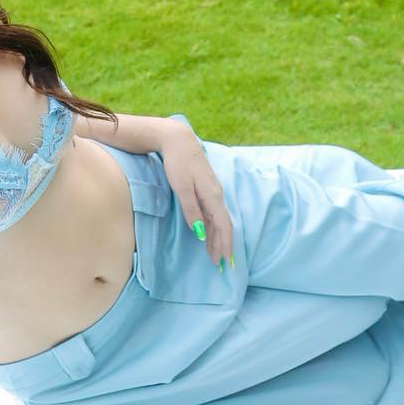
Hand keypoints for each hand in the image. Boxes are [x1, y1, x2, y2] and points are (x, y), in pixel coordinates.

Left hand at [158, 120, 235, 271]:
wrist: (178, 140)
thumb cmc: (178, 162)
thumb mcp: (181, 187)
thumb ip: (191, 209)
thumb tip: (199, 232)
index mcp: (212, 195)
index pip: (223, 225)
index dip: (225, 244)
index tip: (224, 261)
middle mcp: (216, 194)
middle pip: (223, 224)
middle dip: (222, 245)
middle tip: (219, 264)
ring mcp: (212, 191)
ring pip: (218, 219)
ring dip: (217, 237)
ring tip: (214, 254)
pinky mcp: (206, 189)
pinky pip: (213, 213)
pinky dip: (212, 227)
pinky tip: (207, 234)